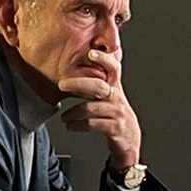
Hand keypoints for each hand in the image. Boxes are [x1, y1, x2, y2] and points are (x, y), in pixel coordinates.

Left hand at [58, 50, 140, 170]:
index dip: (103, 59)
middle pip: (98, 86)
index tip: (90, 53)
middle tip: (61, 84)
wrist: (129, 137)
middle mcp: (117, 97)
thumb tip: (72, 68)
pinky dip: (77, 125)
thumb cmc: (113, 112)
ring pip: (91, 108)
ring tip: (63, 117)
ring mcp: (117, 112)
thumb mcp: (107, 95)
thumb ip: (95, 82)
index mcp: (114, 86)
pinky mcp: (115, 128)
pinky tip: (70, 126)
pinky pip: (92, 124)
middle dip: (78, 83)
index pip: (113, 67)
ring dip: (73, 112)